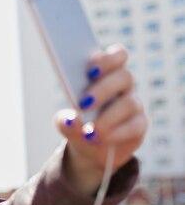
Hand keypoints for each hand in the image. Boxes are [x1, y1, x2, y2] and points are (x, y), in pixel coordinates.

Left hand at [55, 44, 147, 194]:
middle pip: (124, 76)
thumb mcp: (66, 124)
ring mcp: (133, 105)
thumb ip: (65, 120)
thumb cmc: (77, 125)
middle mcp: (122, 86)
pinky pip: (134, 126)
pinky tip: (101, 138)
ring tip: (89, 131)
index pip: (117, 55)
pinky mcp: (139, 125)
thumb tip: (70, 120)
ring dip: (108, 117)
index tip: (90, 70)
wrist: (89, 149)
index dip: (107, 59)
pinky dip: (116, 133)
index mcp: (104, 74)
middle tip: (83, 103)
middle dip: (103, 89)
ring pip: (129, 103)